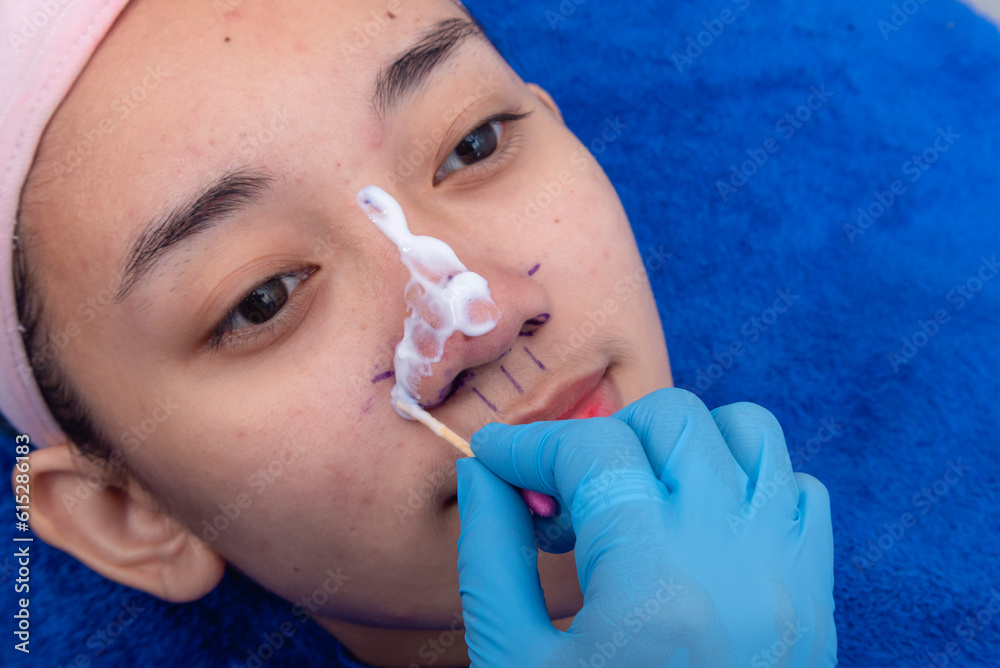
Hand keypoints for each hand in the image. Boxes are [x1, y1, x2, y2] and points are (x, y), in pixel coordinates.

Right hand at [455, 388, 835, 666]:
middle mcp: (738, 560)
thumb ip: (491, 558)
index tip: (495, 459)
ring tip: (634, 495)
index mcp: (657, 586)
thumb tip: (485, 478)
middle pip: (671, 420)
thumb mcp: (517, 663)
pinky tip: (696, 523)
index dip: (529, 444)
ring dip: (681, 442)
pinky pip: (797, 485)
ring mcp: (789, 571)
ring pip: (750, 430)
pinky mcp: (816, 591)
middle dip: (600, 440)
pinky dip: (745, 478)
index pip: (591, 453)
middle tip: (562, 500)